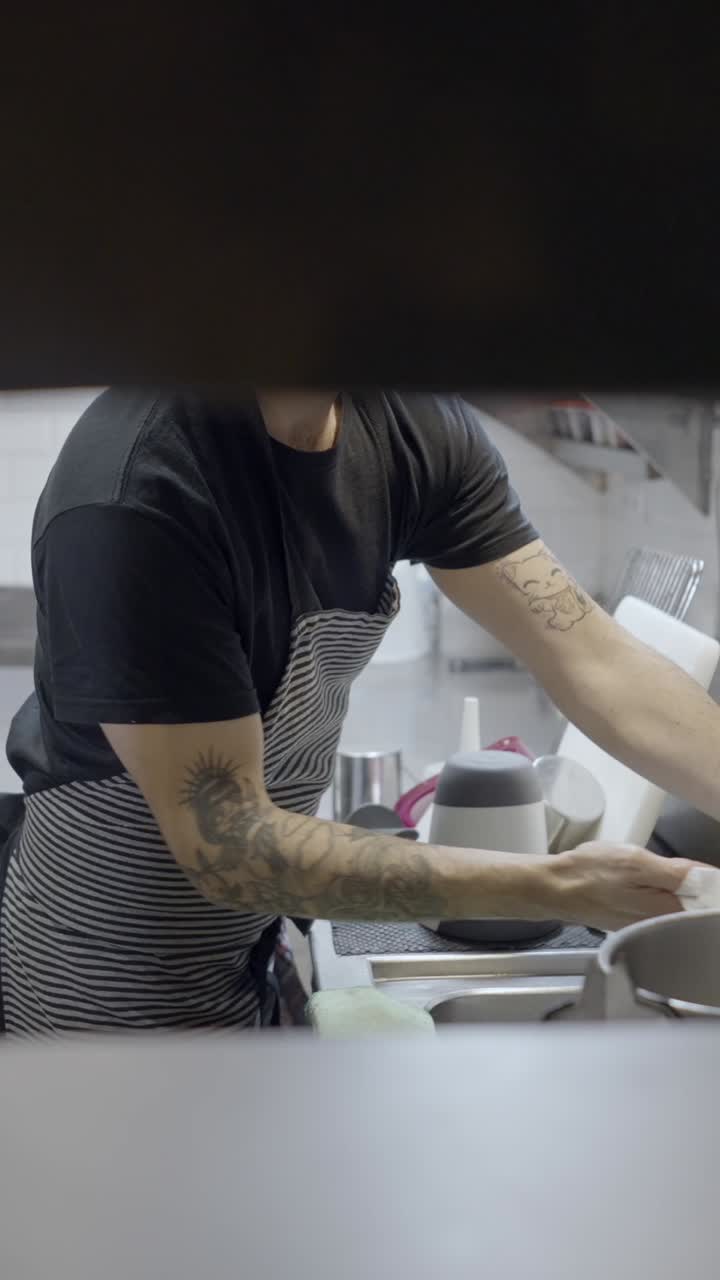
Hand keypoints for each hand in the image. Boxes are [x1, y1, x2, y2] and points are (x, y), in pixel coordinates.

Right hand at [547, 842, 696, 931]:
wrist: (553, 889)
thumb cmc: (589, 874)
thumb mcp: (635, 862)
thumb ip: (676, 872)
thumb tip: (710, 878)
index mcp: (666, 910)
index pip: (708, 900)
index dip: (710, 882)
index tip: (703, 870)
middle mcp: (660, 925)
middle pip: (695, 906)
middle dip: (695, 886)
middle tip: (677, 865)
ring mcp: (645, 925)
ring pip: (677, 906)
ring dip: (678, 890)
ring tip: (658, 871)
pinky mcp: (633, 922)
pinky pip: (658, 908)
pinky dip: (660, 894)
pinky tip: (645, 882)